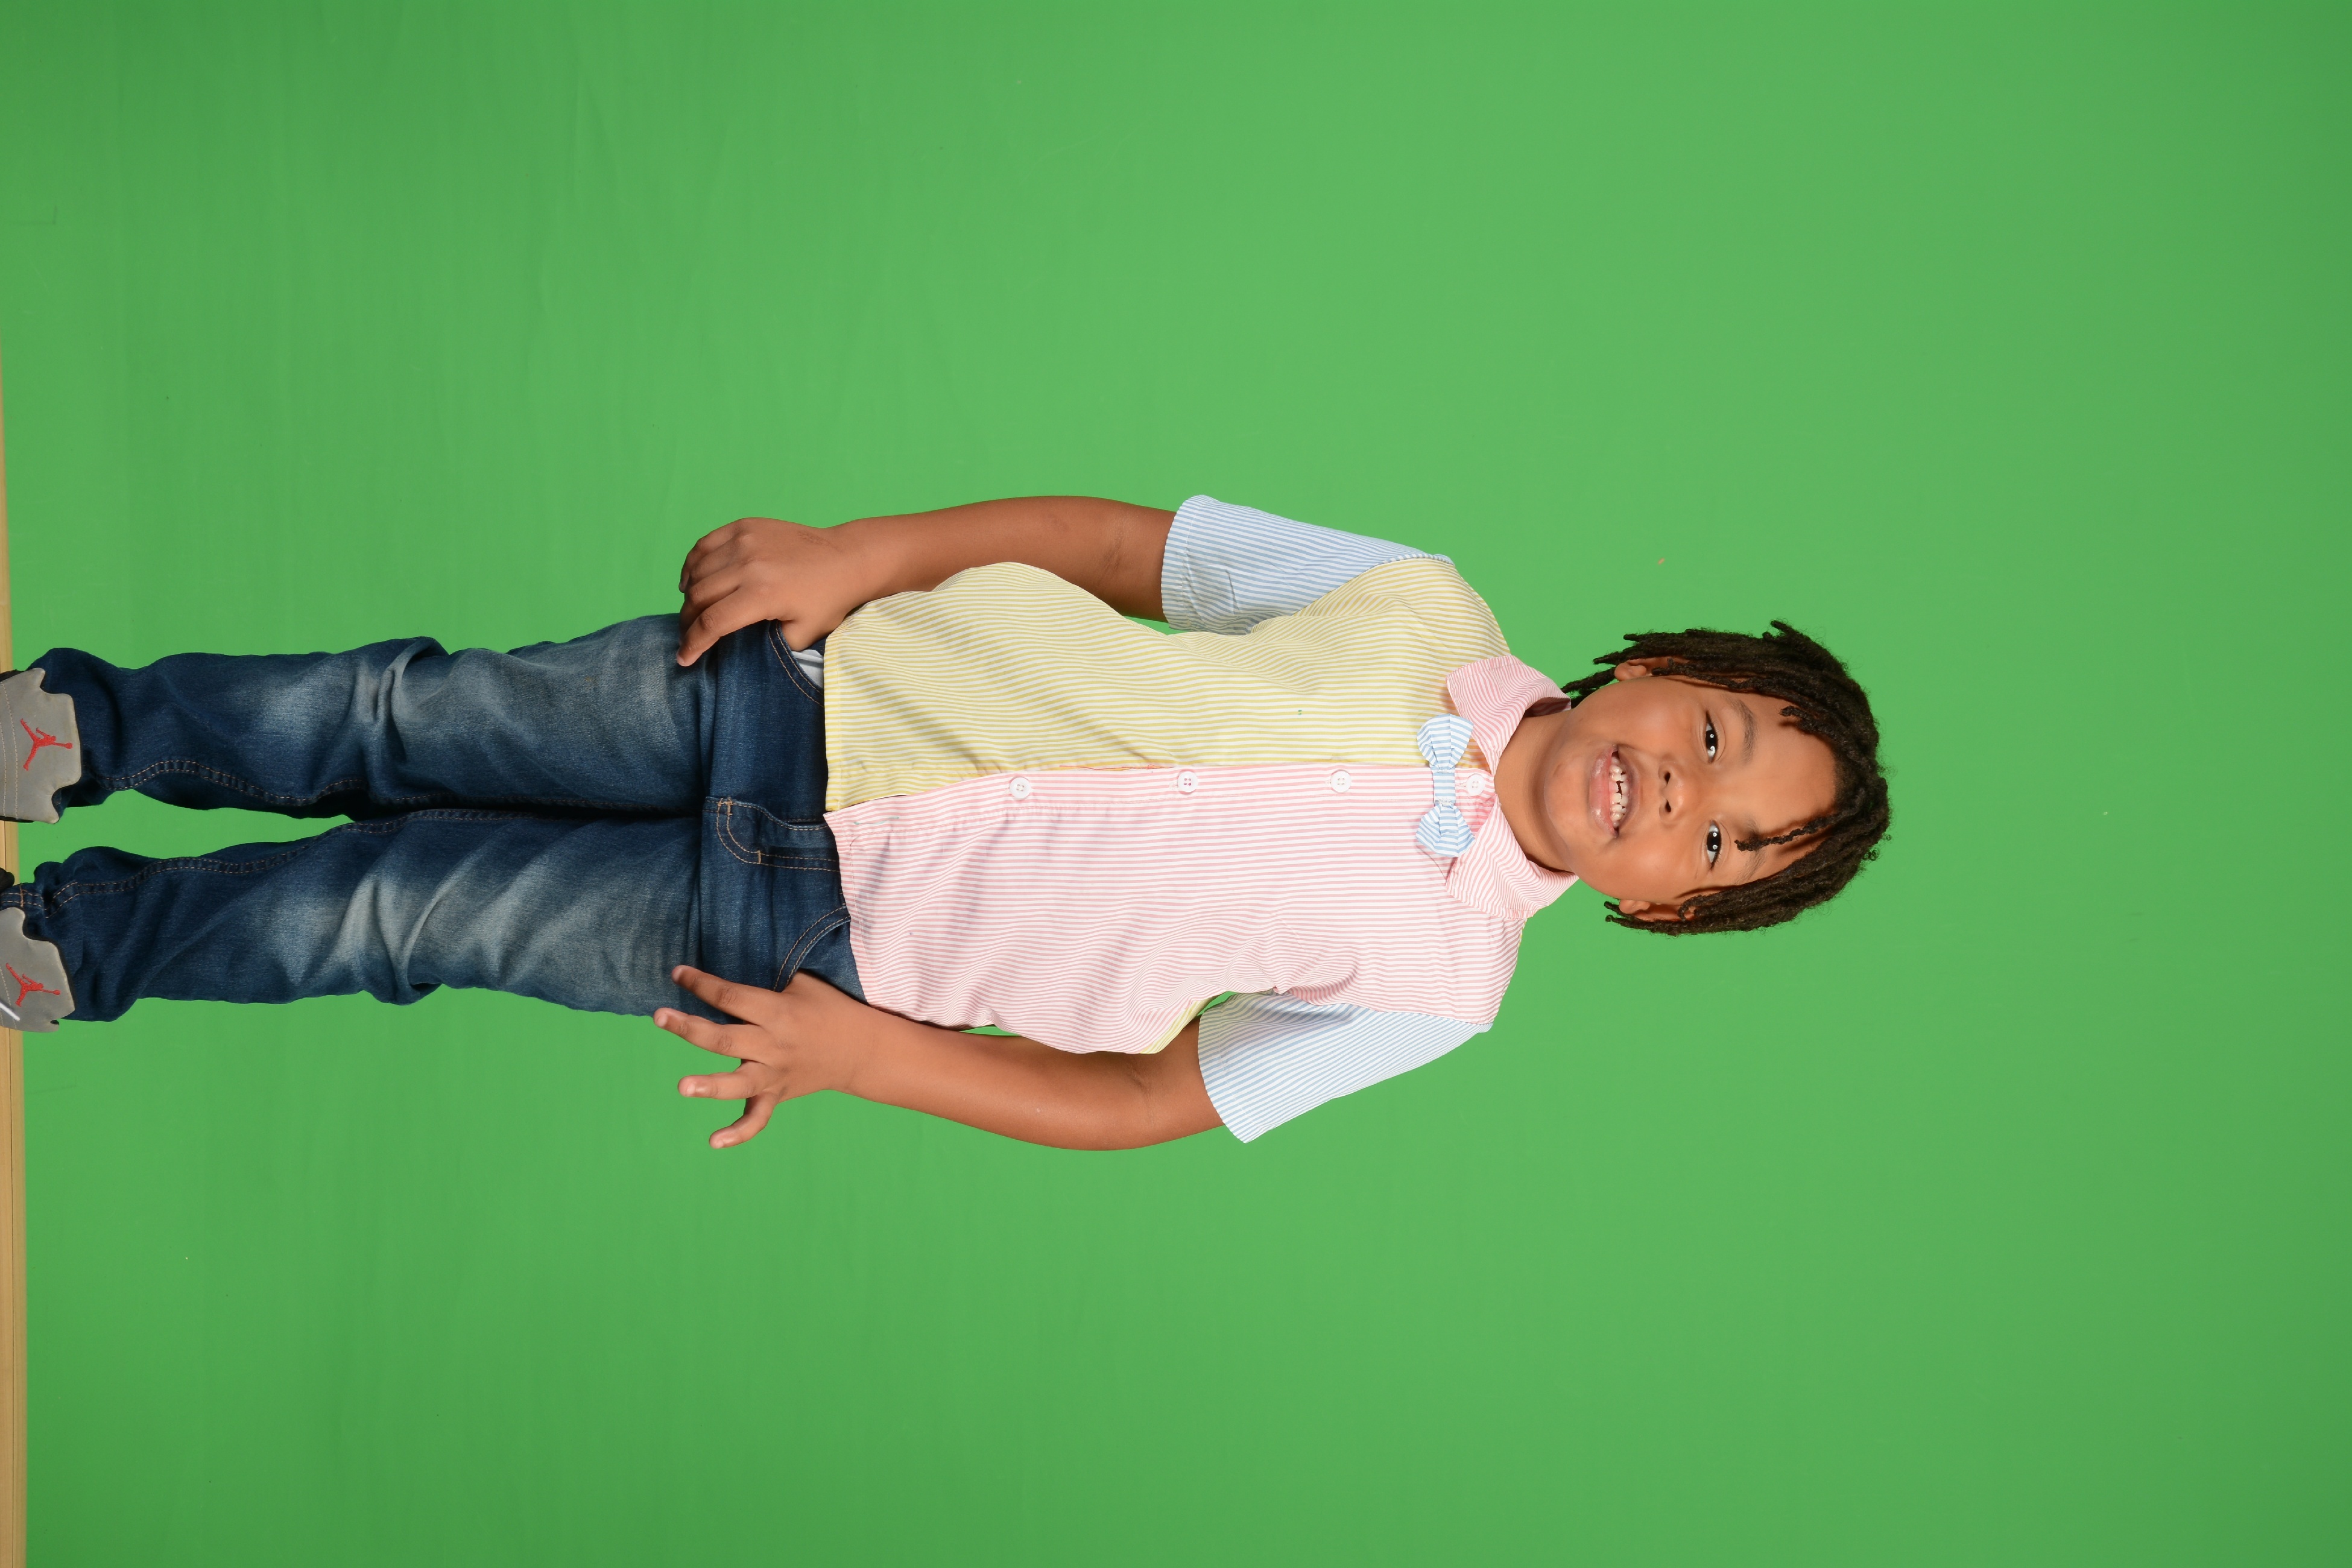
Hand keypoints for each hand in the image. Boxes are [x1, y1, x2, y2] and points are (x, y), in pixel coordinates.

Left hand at [654, 965, 869, 1147]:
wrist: (861, 1049)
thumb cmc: (828, 1008)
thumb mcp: (803, 983)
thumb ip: (766, 982)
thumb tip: (727, 970)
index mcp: (778, 1012)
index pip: (732, 997)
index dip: (702, 984)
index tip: (677, 973)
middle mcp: (774, 1045)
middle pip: (726, 1039)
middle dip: (690, 1028)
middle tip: (660, 1016)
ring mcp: (775, 1074)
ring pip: (739, 1083)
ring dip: (710, 1086)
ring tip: (683, 1087)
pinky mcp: (777, 1095)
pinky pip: (758, 1118)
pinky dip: (738, 1133)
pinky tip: (714, 1142)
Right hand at [675, 517, 884, 665]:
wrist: (847, 558)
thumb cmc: (828, 600)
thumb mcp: (802, 635)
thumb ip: (765, 645)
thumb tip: (732, 650)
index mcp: (762, 595)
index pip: (712, 623)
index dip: (693, 644)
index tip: (684, 658)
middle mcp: (749, 564)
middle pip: (699, 597)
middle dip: (687, 623)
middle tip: (687, 637)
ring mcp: (745, 541)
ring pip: (697, 571)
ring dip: (688, 596)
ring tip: (691, 613)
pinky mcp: (745, 526)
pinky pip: (705, 545)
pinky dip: (692, 564)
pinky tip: (691, 581)